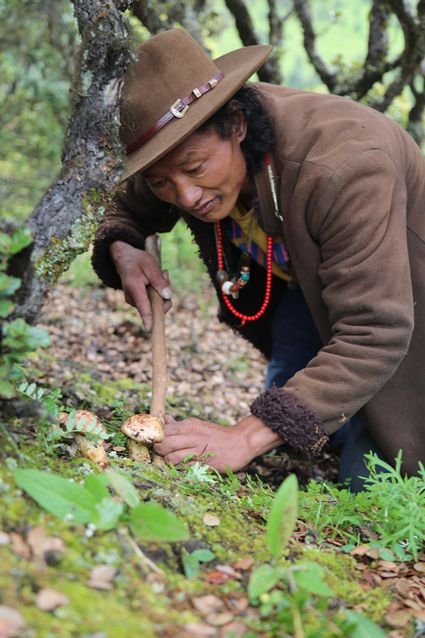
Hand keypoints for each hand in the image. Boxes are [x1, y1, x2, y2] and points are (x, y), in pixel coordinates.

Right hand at [110, 241, 171, 330]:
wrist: (124, 258)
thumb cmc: (137, 261)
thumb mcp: (151, 265)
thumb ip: (159, 281)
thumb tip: (168, 296)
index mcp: (135, 289)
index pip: (144, 308)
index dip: (149, 320)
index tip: (151, 331)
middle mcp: (133, 299)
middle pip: (156, 306)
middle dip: (164, 294)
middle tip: (164, 275)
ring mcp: (134, 302)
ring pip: (156, 304)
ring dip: (161, 292)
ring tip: (158, 275)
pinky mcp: (138, 302)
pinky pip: (153, 301)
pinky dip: (157, 292)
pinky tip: (153, 280)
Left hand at [153, 414, 282, 472]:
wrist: (241, 441)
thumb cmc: (217, 435)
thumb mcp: (198, 425)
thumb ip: (180, 425)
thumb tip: (164, 419)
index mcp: (190, 425)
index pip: (164, 430)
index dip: (156, 438)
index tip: (155, 442)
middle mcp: (192, 436)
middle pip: (164, 444)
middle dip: (158, 451)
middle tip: (161, 453)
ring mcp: (199, 450)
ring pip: (172, 458)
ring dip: (168, 462)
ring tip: (171, 462)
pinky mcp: (205, 463)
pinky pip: (185, 469)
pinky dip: (179, 470)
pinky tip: (181, 469)